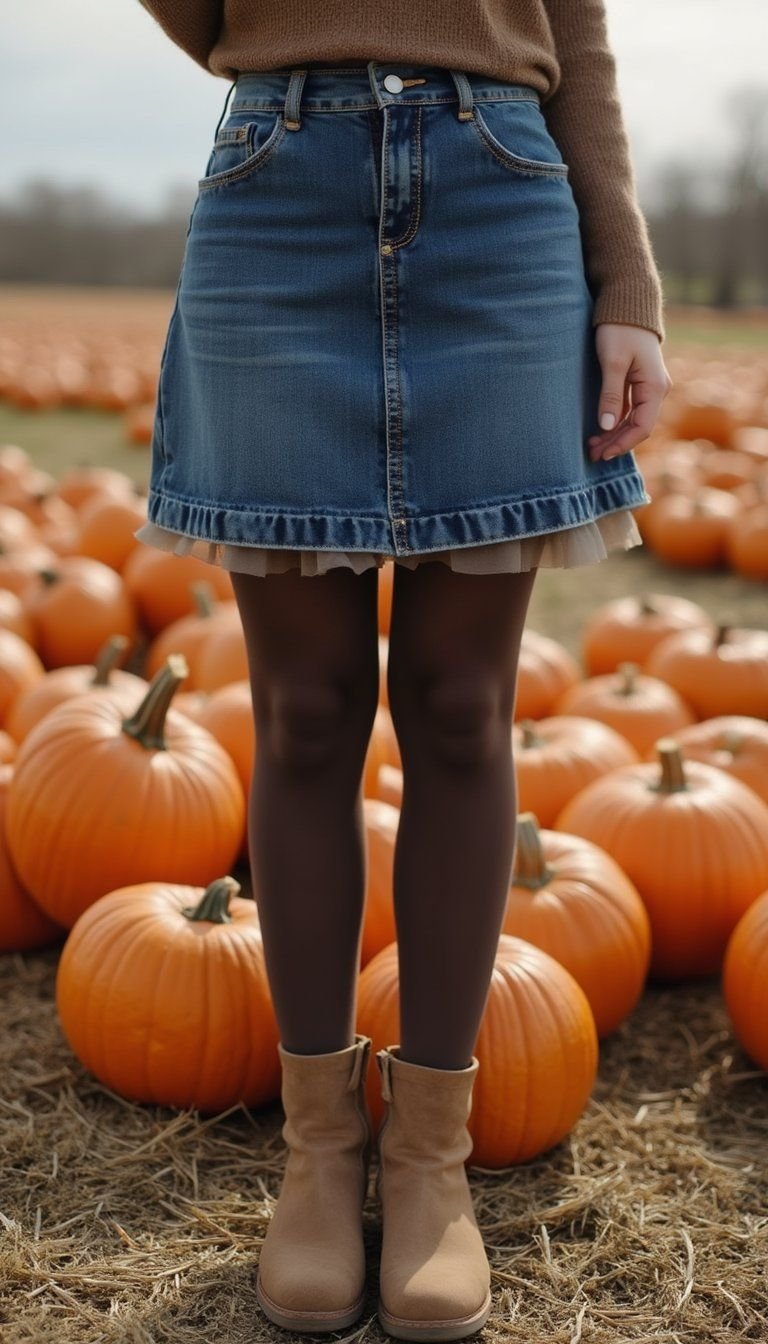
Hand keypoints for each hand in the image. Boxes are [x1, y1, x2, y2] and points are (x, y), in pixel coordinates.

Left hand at [588, 324, 672, 461]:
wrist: (628, 303)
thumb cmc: (620, 329)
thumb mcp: (613, 362)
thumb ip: (611, 395)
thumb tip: (606, 426)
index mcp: (654, 387)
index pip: (642, 427)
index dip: (622, 444)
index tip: (602, 454)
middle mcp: (656, 390)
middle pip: (638, 427)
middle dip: (616, 443)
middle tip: (591, 454)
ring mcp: (649, 387)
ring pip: (633, 420)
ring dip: (614, 434)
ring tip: (592, 446)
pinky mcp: (639, 383)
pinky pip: (629, 410)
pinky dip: (615, 422)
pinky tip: (600, 430)